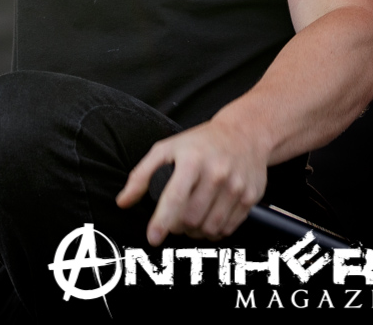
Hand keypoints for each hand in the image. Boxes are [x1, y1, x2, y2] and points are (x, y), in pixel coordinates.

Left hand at [116, 118, 267, 245]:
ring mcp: (236, 186)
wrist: (245, 133)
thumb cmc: (200, 142)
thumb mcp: (167, 148)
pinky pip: (227, 229)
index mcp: (192, 159)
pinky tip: (208, 218)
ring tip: (190, 217)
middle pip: (191, 218)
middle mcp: (216, 173)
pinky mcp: (250, 198)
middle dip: (177, 225)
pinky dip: (214, 231)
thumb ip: (142, 175)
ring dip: (195, 231)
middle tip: (174, 217)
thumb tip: (123, 202)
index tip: (153, 238)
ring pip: (209, 228)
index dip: (162, 221)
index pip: (175, 198)